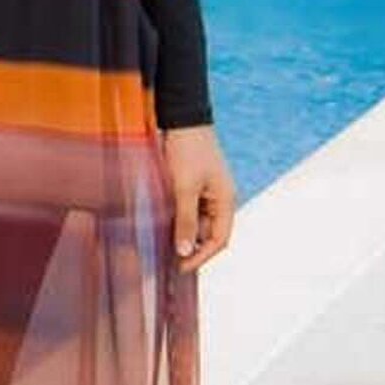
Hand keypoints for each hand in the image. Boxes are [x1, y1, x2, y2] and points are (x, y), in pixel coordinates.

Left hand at [160, 123, 235, 271]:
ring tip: (159, 244)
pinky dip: (175, 219)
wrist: (180, 117)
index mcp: (226, 200)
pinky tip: (158, 224)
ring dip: (180, 233)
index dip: (201, 256)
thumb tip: (185, 251)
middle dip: (189, 247)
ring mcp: (205, 192)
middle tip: (166, 260)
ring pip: (194, 223)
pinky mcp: (191, 185)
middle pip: (207, 234)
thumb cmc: (188, 149)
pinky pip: (185, 210)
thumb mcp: (184, 187)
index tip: (180, 267)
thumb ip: (185, 220)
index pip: (219, 240)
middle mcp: (219, 199)